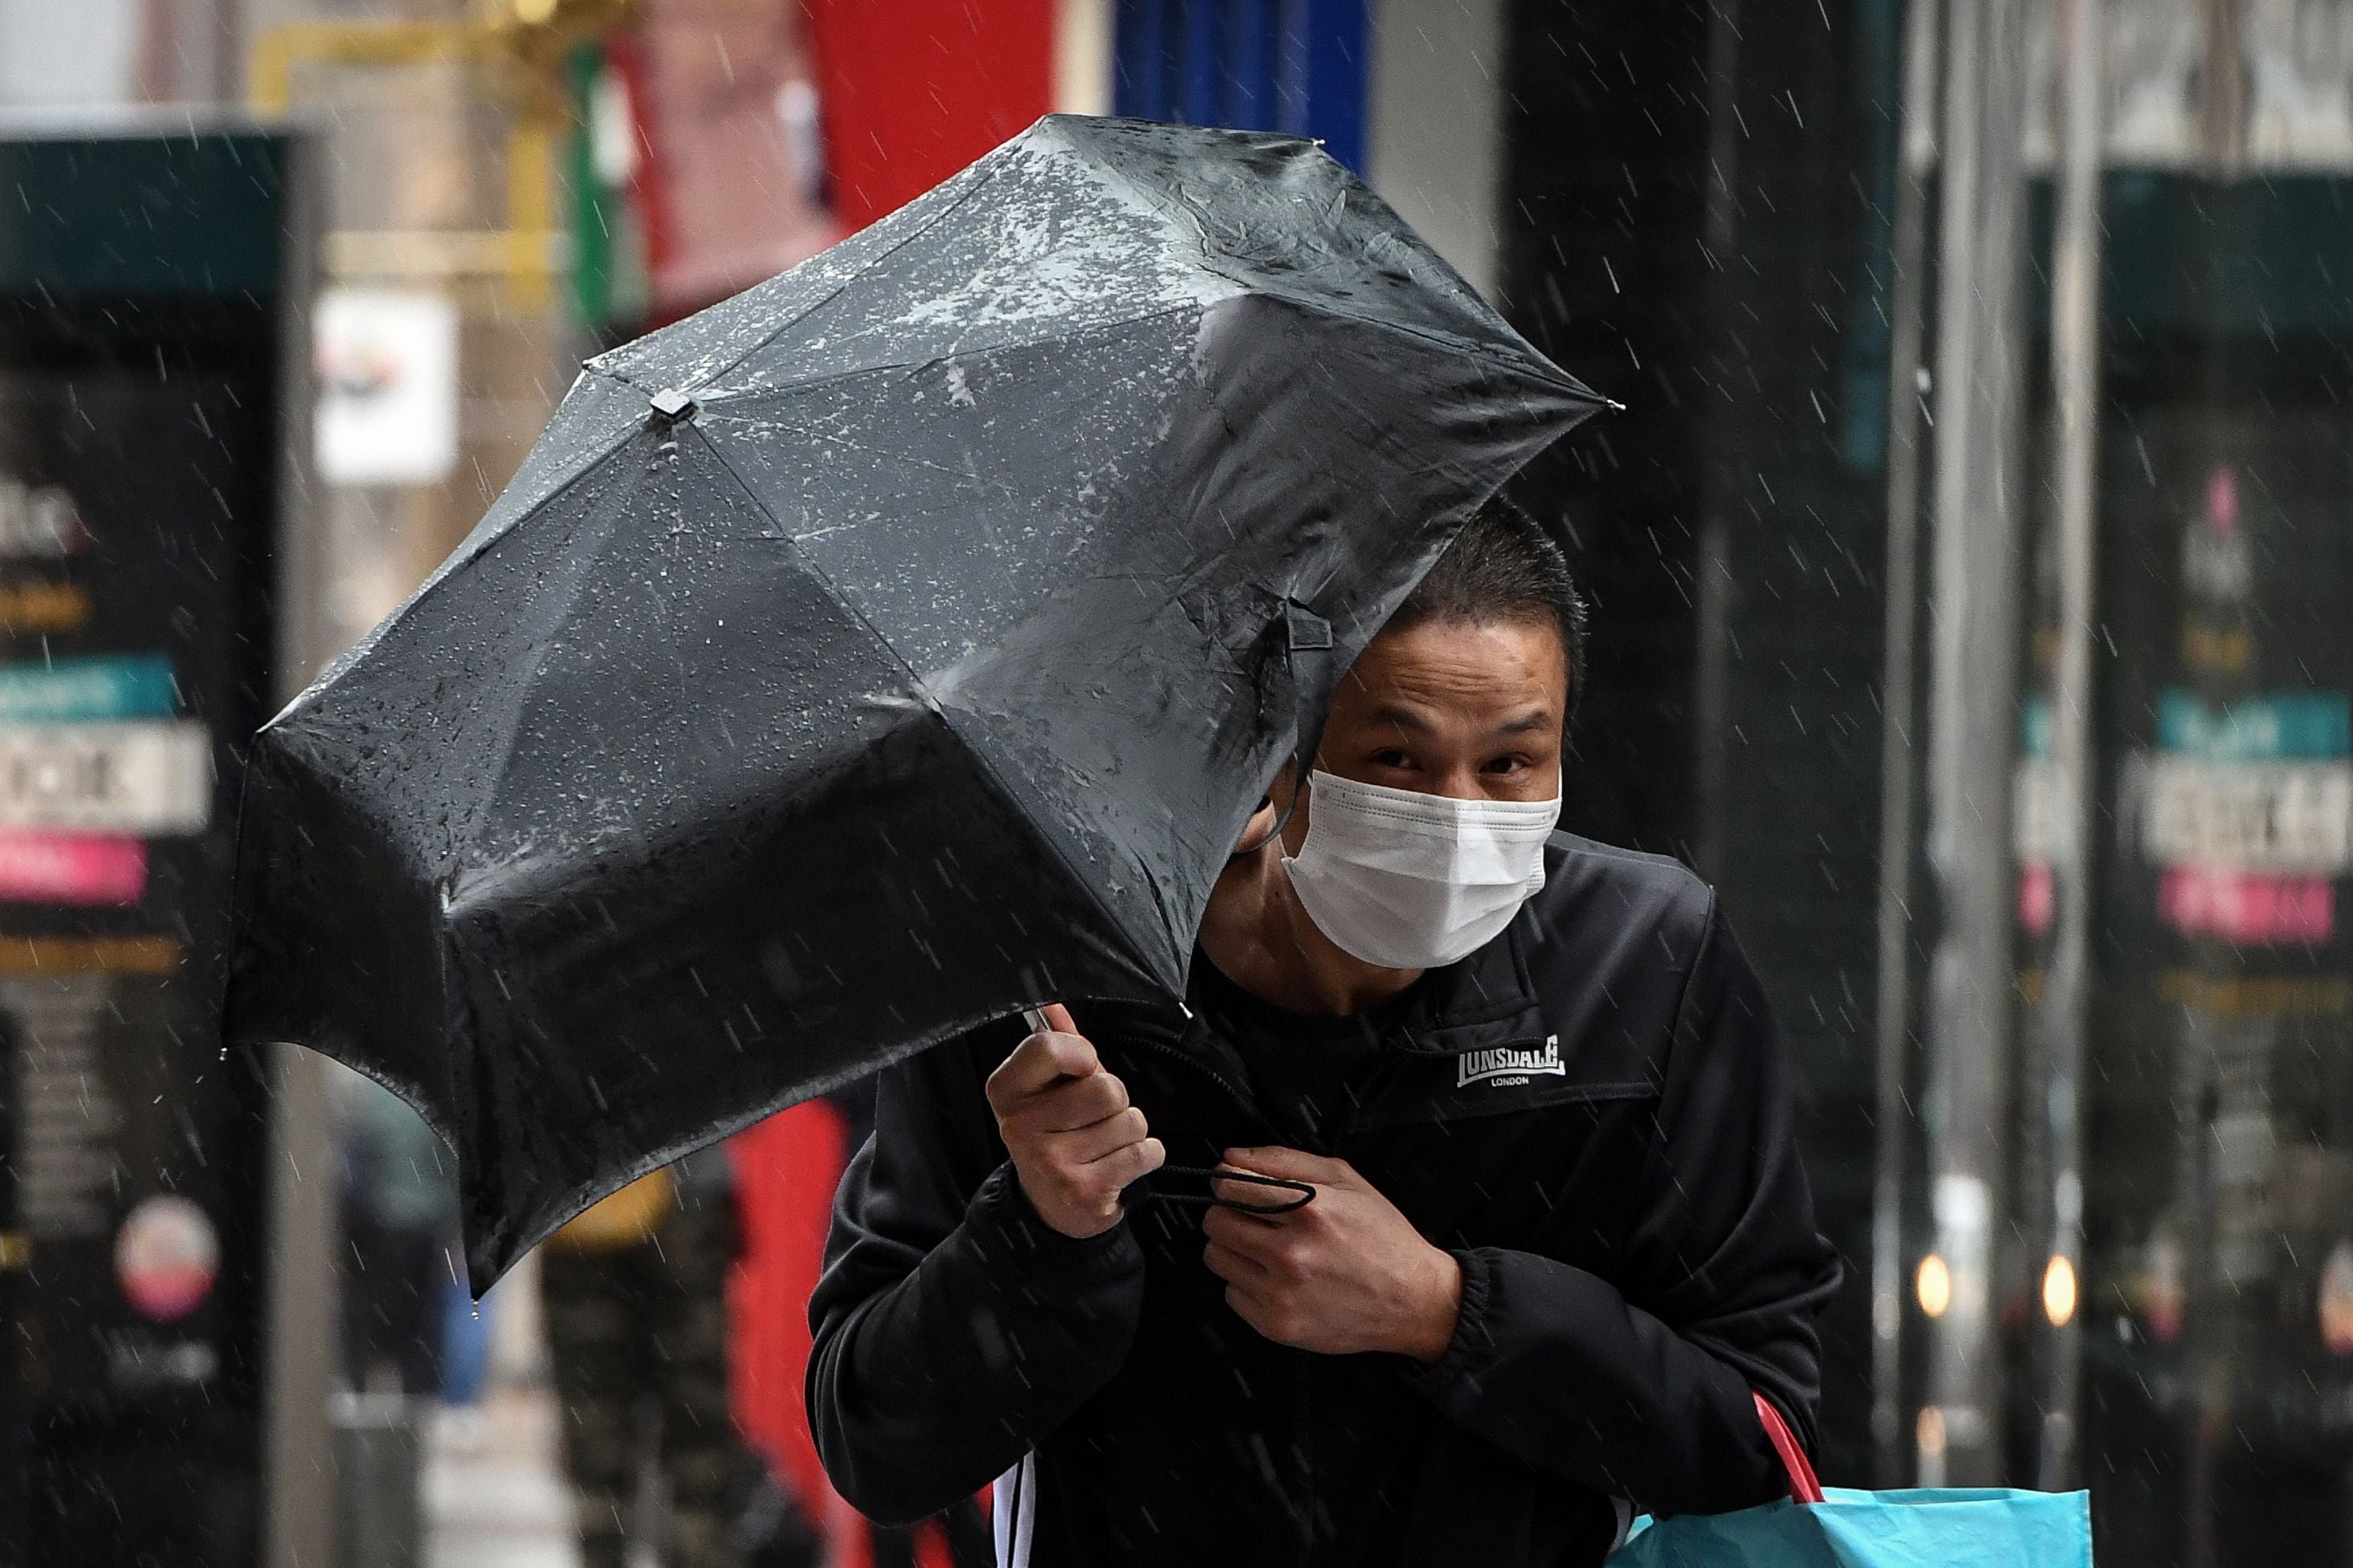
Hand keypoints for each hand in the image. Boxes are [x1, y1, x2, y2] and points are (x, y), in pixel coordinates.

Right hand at [984, 1003, 1165, 1238]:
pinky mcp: (1084, 1192)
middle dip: (1115, 1100)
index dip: (1082, 1054)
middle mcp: (1021, 1127)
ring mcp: (1051, 1162)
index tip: (1083, 1069)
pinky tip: (1120, 1165)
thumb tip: (1052, 1006)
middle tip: (1094, 1119)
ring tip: (1104, 1145)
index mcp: (1007, 1091)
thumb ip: (1055, 1046)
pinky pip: (1144, 1151)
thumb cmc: (1056, 1135)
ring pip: (1131, 1121)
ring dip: (1130, 1131)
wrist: (1050, 1207)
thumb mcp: (1047, 1090)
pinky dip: (1146, 1155)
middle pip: (1107, 1088)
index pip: (1049, 1048)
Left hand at [1201, 1147, 1462, 1361]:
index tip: (1238, 1187)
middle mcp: (1292, 1253)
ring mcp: (1282, 1293)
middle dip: (1230, 1214)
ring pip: (1216, 1258)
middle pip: (1216, 1223)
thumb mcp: (1345, 1180)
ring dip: (1235, 1249)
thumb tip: (1232, 1159)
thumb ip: (1284, 1161)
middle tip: (1254, 1219)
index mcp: (1309, 1210)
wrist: (1413, 1300)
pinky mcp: (1277, 1325)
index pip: (1230, 1187)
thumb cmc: (1383, 1238)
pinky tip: (1278, 1278)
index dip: (1229, 1183)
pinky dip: (1247, 1284)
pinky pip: (1231, 1294)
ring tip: (1268, 1249)